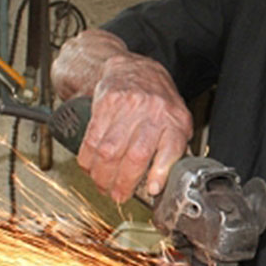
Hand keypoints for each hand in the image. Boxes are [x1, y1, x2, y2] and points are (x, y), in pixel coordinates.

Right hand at [79, 54, 191, 202]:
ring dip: (102, 175)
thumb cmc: (158, 102)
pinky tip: (90, 167)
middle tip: (118, 196)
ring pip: (110, 150)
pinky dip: (88, 159)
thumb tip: (162, 185)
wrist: (135, 69)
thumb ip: (175, 151)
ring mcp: (128, 107)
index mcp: (174, 120)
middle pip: (136, 155)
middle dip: (123, 182)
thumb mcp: (177, 122)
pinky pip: (92, 138)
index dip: (161, 171)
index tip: (153, 189)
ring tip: (102, 185)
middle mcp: (153, 112)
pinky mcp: (106, 104)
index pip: (171, 147)